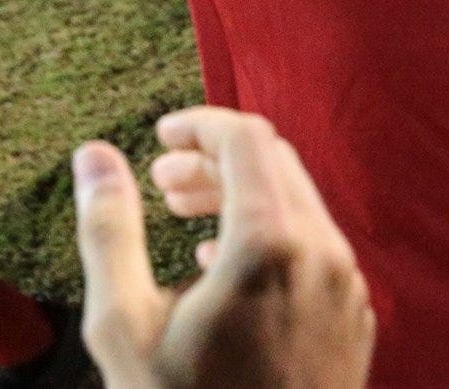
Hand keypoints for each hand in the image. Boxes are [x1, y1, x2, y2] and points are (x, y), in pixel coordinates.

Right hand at [72, 108, 373, 388]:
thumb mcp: (123, 323)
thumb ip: (110, 227)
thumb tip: (94, 154)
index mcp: (270, 243)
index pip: (245, 139)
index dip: (199, 125)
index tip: (159, 138)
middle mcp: (323, 254)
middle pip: (274, 163)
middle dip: (213, 159)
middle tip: (159, 181)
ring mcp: (347, 289)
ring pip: (298, 204)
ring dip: (239, 195)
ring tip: (180, 217)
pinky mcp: (354, 321)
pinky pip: (315, 248)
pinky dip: (269, 233)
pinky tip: (221, 266)